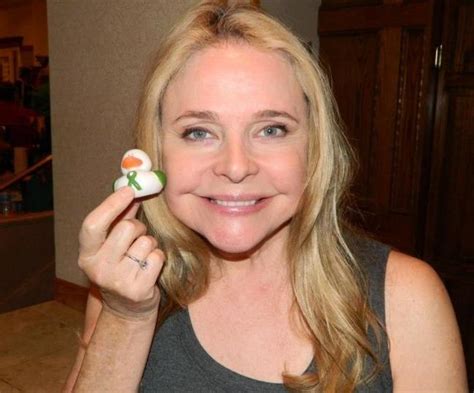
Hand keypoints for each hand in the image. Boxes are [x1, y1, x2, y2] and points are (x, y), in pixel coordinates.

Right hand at [78, 187, 164, 319]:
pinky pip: (157, 256)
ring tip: (142, 257)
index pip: (93, 225)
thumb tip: (133, 188)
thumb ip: (120, 218)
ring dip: (150, 244)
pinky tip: (150, 268)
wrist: (127, 310)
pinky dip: (158, 258)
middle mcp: (97, 268)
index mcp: (87, 254)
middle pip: (127, 228)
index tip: (129, 190)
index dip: (111, 204)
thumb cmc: (122, 268)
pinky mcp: (138, 290)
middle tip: (138, 237)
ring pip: (146, 242)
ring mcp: (117, 281)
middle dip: (139, 227)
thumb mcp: (113, 245)